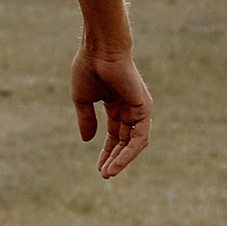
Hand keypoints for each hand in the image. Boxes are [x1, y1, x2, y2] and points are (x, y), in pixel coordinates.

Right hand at [70, 46, 151, 177]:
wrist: (99, 50)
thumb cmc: (89, 68)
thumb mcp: (82, 100)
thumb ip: (87, 119)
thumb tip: (86, 140)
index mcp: (116, 105)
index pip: (114, 134)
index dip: (106, 151)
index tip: (98, 168)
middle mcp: (130, 109)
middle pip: (124, 141)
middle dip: (114, 159)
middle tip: (104, 175)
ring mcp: (139, 110)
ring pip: (133, 142)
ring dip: (122, 159)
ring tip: (109, 173)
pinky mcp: (144, 109)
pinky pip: (139, 137)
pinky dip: (129, 152)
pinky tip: (116, 162)